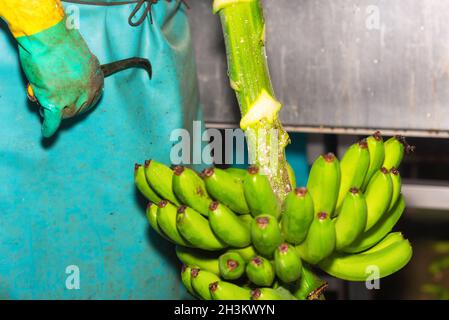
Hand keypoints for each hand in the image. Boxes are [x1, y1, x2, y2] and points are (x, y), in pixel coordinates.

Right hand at [18, 20, 103, 136]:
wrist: (49, 36)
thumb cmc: (62, 40)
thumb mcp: (82, 57)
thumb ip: (81, 71)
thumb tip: (74, 78)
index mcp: (97, 80)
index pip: (91, 98)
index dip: (80, 100)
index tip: (73, 101)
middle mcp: (88, 92)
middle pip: (78, 108)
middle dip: (67, 106)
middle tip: (56, 100)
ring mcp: (72, 98)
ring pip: (65, 114)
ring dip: (55, 111)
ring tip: (45, 101)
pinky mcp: (55, 102)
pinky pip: (53, 120)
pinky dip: (49, 127)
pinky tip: (47, 132)